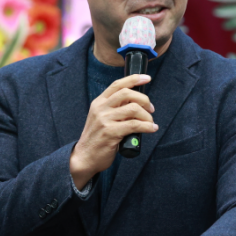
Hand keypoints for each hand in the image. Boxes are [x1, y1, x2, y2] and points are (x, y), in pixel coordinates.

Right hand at [70, 74, 156, 189]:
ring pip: (133, 109)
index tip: (146, 78)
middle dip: (144, 99)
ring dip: (147, 116)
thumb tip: (136, 102)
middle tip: (150, 109)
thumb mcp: (101, 118)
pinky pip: (135, 125)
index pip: (117, 85)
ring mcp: (105, 120)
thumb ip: (114, 108)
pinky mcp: (111, 133)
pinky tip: (151, 129)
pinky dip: (147, 126)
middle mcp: (101, 108)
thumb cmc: (97, 138)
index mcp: (99, 102)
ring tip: (150, 122)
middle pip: (127, 94)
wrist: (84, 157)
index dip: (134, 79)